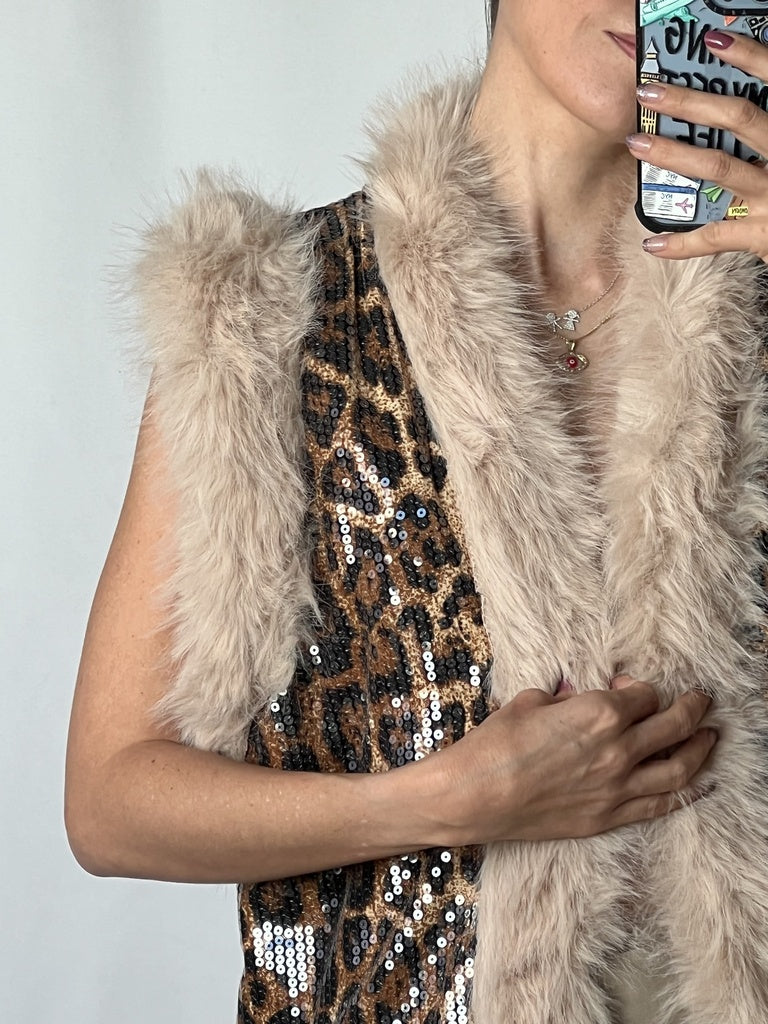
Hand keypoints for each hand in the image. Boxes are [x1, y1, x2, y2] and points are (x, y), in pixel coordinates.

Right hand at [423, 675, 716, 843]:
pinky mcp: (608, 818)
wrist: (475, 796)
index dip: (639, 688)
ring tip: (710, 737)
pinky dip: (686, 792)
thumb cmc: (495, 744)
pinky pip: (661, 805)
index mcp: (599, 713)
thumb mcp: (529, 702)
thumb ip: (564, 699)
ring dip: (700, 748)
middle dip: (693, 708)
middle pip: (674, 726)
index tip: (628, 688)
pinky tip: (699, 783)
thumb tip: (576, 699)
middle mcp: (619, 750)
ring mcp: (617, 788)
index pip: (643, 696)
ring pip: (679, 768)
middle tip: (702, 699)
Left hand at [625, 29, 767, 261]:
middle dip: (690, 102)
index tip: (713, 39)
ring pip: (718, 167)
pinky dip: (680, 243)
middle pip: (738, 118)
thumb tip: (721, 110)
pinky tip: (651, 243)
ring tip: (636, 143)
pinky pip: (714, 236)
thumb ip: (760, 129)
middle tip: (648, 92)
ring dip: (672, 153)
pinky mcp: (761, 234)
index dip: (749, 57)